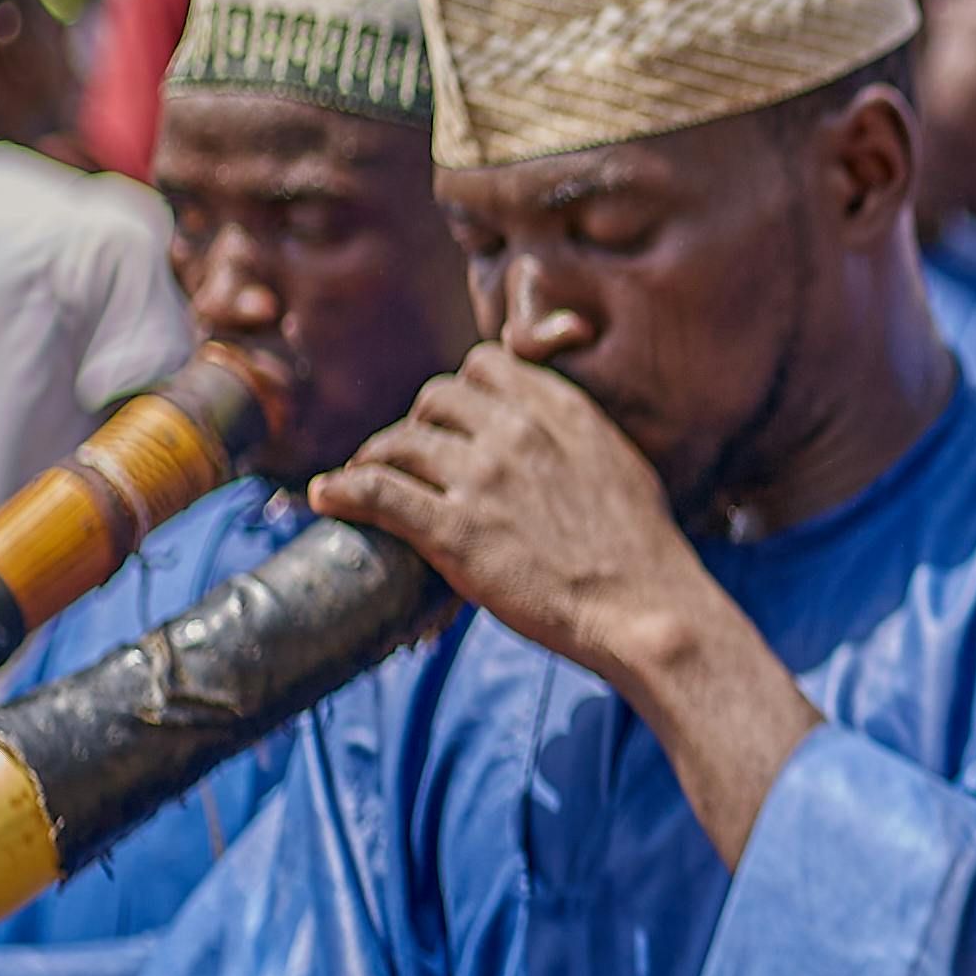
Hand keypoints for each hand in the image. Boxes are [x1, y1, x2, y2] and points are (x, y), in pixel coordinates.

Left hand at [314, 348, 818, 864]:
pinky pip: (375, 492)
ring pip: (398, 441)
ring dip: (375, 458)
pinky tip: (328, 497)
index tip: (457, 420)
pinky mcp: (452, 531)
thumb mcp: (624, 466)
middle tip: (415, 458)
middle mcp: (518, 433)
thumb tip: (554, 435)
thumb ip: (578, 438)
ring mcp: (482, 480)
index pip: (486, 365)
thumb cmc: (644, 551)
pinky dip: (343, 491)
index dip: (463, 391)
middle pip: (435, 397)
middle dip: (419, 423)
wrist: (647, 610)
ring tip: (365, 479)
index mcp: (564, 412)